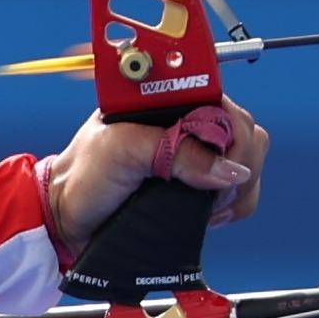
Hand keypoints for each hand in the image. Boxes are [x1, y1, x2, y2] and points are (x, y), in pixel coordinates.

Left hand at [44, 99, 265, 259]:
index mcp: (172, 101)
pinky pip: (241, 191)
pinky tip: (208, 214)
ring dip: (235, 189)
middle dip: (236, 166)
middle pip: (245, 134)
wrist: (69, 216)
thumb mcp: (123, 152)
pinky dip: (235, 204)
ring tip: (205, 205)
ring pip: (249, 163)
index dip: (233, 135)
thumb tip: (229, 170)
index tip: (222, 163)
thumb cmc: (84, 175)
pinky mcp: (201, 186)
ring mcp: (198, 156)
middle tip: (209, 190)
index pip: (227, 106)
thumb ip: (176, 152)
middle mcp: (190, 124)